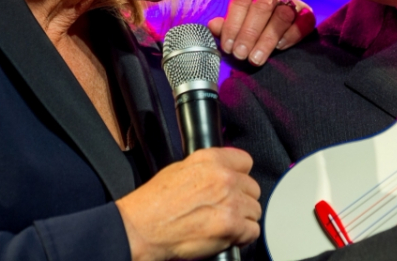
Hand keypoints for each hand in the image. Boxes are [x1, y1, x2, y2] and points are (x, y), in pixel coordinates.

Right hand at [116, 147, 260, 260]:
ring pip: (255, 211)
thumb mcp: (180, 169)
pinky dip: (242, 237)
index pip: (245, 162)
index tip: (235, 185)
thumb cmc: (155, 203)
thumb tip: (224, 172)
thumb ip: (208, 168)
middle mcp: (224, 178)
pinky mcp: (231, 226)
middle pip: (253, 188)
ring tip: (223, 223)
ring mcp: (230, 202)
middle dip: (242, 200)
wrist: (142, 229)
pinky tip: (226, 236)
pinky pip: (252, 231)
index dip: (240, 176)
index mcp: (211, 160)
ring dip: (242, 219)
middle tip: (225, 209)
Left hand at [208, 0, 314, 65]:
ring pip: (282, 15)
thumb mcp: (236, 27)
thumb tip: (212, 26)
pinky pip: (303, 22)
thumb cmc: (251, 30)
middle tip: (240, 55)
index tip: (227, 46)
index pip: (241, 1)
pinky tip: (279, 48)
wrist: (281, 32)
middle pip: (261, 7)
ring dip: (267, 38)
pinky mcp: (308, 14)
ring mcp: (291, 1)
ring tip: (255, 59)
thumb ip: (225, 27)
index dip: (232, 24)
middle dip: (249, 33)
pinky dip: (291, 35)